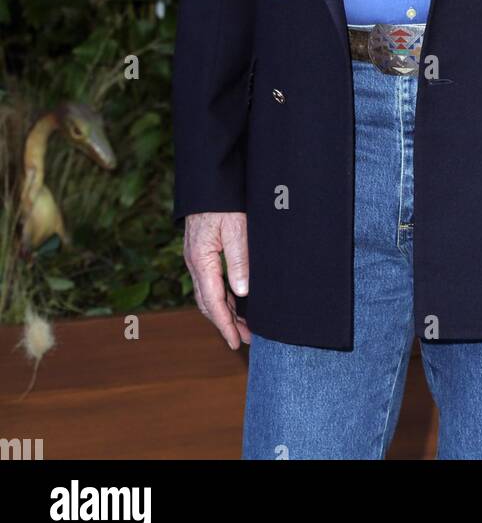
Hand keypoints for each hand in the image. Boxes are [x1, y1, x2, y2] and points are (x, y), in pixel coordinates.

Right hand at [183, 211, 250, 349]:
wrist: (207, 179)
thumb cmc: (223, 201)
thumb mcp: (236, 228)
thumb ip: (239, 260)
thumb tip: (241, 292)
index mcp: (201, 260)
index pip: (213, 302)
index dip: (225, 325)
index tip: (236, 342)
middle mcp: (194, 262)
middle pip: (208, 302)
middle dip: (225, 323)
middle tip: (245, 340)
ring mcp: (195, 257)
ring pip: (207, 293)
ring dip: (224, 311)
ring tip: (243, 325)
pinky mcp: (200, 250)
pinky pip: (209, 281)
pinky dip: (221, 296)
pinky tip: (234, 300)